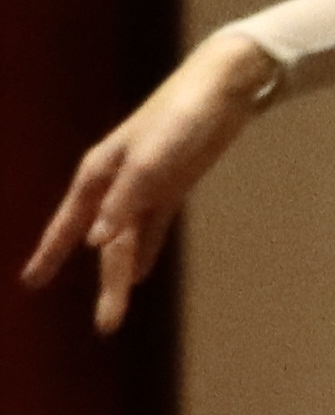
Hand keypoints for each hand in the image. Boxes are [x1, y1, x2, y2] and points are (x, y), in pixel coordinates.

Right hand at [25, 34, 280, 335]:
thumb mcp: (153, 159)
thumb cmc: (182, 117)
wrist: (222, 88)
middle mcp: (115, 183)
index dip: (51, 255)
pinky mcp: (171, 185)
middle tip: (105, 325)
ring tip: (114, 307)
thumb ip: (126, 200)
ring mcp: (144, 186)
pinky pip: (151, 227)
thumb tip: (96, 242)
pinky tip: (137, 272)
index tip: (32, 283)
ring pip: (126, 239)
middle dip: (105, 284)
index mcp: (99, 174)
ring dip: (121, 272)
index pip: (70, 225)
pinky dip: (144, 250)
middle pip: (105, 244)